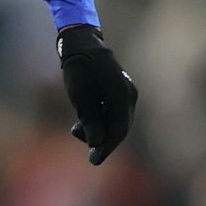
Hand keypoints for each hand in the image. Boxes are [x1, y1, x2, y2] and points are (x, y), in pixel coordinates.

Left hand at [57, 24, 137, 165]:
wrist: (81, 44)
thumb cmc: (79, 70)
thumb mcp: (81, 98)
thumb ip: (91, 121)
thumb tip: (97, 144)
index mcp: (122, 97)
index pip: (118, 130)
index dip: (106, 148)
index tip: (93, 161)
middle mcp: (128, 95)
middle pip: (119, 127)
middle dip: (103, 141)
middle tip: (89, 154)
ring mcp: (124, 92)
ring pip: (115, 120)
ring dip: (98, 130)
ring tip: (76, 130)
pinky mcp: (117, 90)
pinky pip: (112, 112)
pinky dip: (100, 120)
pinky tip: (83, 123)